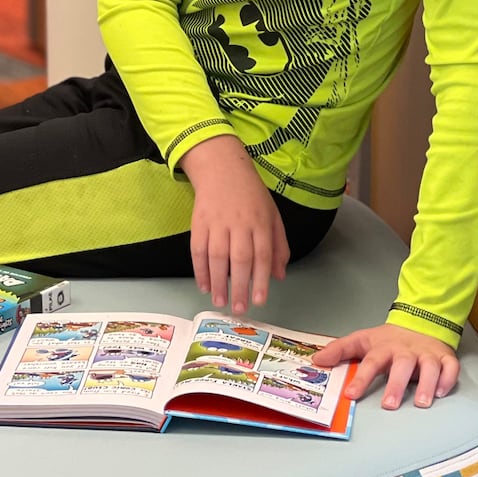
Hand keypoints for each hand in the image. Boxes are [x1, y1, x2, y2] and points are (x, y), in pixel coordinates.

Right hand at [180, 135, 287, 313]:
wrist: (222, 168)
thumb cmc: (251, 195)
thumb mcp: (272, 216)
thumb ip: (278, 246)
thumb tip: (279, 276)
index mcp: (260, 222)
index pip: (262, 255)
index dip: (261, 280)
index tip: (260, 300)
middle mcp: (239, 223)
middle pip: (240, 259)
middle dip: (240, 286)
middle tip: (239, 308)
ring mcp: (217, 223)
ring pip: (217, 257)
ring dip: (218, 282)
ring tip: (219, 302)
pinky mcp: (199, 223)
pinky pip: (198, 249)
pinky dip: (200, 269)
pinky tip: (203, 285)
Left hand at [312, 323, 458, 409]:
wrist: (420, 322)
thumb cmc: (389, 339)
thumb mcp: (362, 340)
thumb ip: (339, 350)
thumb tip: (317, 360)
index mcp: (384, 348)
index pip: (371, 363)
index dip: (361, 379)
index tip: (351, 394)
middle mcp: (406, 351)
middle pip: (401, 366)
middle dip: (396, 385)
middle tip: (389, 405)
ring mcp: (427, 354)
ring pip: (429, 367)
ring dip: (426, 384)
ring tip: (421, 403)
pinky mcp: (444, 357)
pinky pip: (450, 368)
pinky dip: (448, 379)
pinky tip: (441, 392)